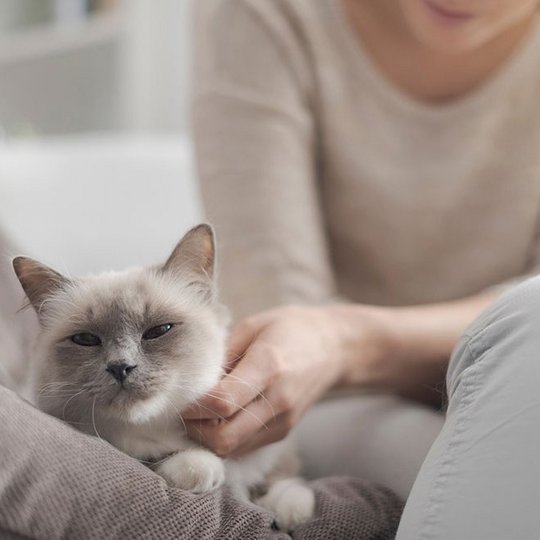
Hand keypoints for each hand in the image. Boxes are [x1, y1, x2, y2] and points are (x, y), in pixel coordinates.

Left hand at [182, 304, 387, 456]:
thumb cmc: (291, 329)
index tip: (180, 394)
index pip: (222, 402)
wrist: (334, 349)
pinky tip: (220, 418)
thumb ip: (223, 353)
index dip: (193, 404)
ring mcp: (283, 420)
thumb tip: (195, 380)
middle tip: (185, 409)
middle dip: (196, 428)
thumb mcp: (254, 326)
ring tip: (200, 413)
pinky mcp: (284, 431)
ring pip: (232, 449)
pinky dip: (225, 439)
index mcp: (268, 366)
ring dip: (208, 437)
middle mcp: (278, 400)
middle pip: (224, 437)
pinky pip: (245, 447)